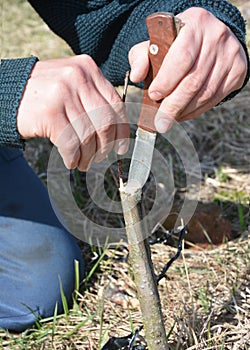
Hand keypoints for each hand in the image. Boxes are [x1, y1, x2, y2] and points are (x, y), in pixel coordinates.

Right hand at [17, 55, 128, 170]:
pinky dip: (73, 158)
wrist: (7, 93)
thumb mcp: (71, 84)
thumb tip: (117, 130)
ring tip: (83, 163)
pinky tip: (71, 161)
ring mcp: (62, 93)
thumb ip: (93, 98)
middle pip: (105, 121)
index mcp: (88, 68)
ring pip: (88, 135)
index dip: (122, 130)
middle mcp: (77, 77)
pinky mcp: (49, 112)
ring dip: (87, 156)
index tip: (121, 147)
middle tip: (99, 158)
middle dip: (105, 146)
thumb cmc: (45, 94)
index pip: (116, 103)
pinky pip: (71, 143)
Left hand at [129, 7, 247, 131]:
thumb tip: (137, 76)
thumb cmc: (174, 43)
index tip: (154, 96)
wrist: (207, 38)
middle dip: (173, 106)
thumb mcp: (154, 43)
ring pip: (205, 93)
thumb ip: (140, 57)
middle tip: (160, 122)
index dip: (167, 81)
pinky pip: (215, 98)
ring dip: (184, 111)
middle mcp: (216, 36)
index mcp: (195, 23)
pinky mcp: (237, 71)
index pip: (182, 58)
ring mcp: (230, 54)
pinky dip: (197, 111)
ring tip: (168, 119)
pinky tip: (183, 114)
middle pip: (194, 81)